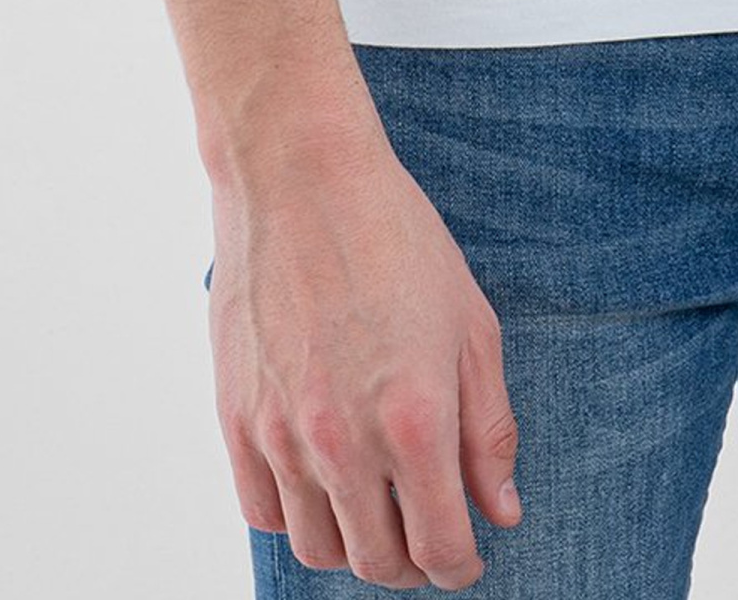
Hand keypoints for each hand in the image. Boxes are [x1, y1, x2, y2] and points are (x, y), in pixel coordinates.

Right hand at [207, 106, 521, 586]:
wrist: (300, 177)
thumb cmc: (394, 236)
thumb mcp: (471, 325)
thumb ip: (489, 429)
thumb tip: (501, 510)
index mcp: (415, 420)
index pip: (439, 548)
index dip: (461, 564)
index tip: (468, 553)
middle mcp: (344, 442)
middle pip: (378, 562)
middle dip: (413, 563)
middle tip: (428, 533)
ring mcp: (282, 436)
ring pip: (318, 549)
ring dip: (354, 546)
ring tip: (378, 511)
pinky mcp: (236, 419)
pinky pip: (263, 511)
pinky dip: (298, 515)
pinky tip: (323, 482)